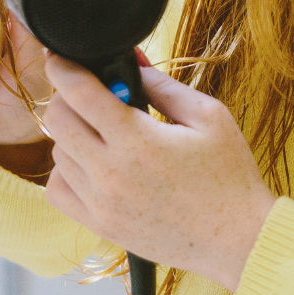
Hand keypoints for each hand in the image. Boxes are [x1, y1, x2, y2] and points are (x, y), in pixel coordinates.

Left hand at [41, 53, 277, 292]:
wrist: (237, 237)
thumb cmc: (229, 174)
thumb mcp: (208, 115)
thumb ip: (164, 86)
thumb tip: (131, 64)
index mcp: (138, 142)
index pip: (80, 94)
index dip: (64, 68)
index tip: (61, 57)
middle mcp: (110, 174)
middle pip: (57, 121)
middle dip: (68, 96)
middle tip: (94, 91)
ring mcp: (100, 204)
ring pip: (56, 153)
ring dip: (72, 132)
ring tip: (104, 128)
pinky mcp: (100, 226)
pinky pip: (58, 190)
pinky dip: (67, 169)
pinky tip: (93, 162)